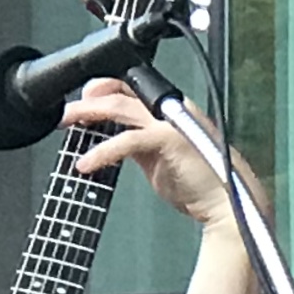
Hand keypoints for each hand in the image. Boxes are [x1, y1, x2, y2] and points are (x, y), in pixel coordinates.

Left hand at [64, 79, 262, 231]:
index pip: (130, 88)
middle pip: (120, 90)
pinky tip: (87, 163)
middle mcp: (171, 110)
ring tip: (67, 124)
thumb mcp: (158, 162)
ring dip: (87, 113)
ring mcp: (171, 122)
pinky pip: (127, 139)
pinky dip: (102, 151)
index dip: (102, 90)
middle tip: (65, 113)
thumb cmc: (201, 186)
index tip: (82, 103)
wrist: (228, 206)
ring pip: (120, 107)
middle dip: (87, 99)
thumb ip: (137, 146)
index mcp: (170, 111)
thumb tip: (110, 141)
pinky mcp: (169, 139)